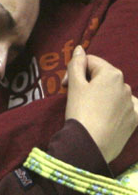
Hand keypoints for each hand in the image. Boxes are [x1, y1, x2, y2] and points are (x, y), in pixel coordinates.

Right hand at [65, 46, 137, 162]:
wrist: (90, 145)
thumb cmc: (80, 111)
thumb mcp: (74, 85)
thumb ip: (76, 63)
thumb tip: (79, 49)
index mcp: (112, 73)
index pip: (90, 62)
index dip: (75, 71)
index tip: (65, 86)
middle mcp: (126, 86)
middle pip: (103, 77)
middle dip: (88, 83)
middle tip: (74, 97)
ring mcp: (132, 104)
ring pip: (113, 93)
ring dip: (101, 96)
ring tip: (88, 110)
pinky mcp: (135, 121)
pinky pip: (126, 108)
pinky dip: (117, 109)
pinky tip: (107, 116)